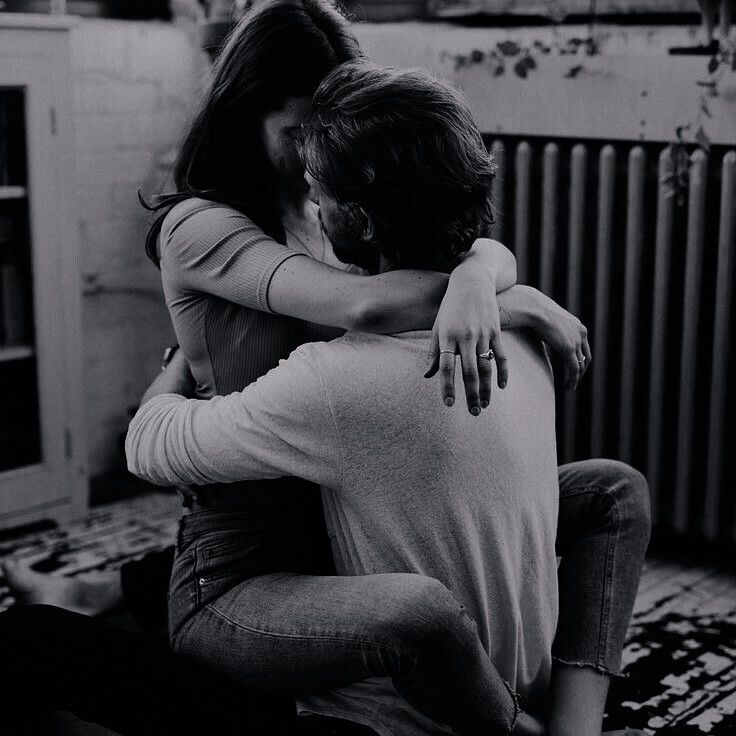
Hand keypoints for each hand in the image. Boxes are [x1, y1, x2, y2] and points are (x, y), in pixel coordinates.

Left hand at [424, 263, 508, 414]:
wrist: (471, 282)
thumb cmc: (450, 307)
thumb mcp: (437, 327)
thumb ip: (434, 353)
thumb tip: (427, 376)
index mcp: (447, 337)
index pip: (446, 367)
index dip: (447, 387)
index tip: (449, 404)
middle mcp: (465, 337)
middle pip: (469, 372)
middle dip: (471, 395)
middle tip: (473, 413)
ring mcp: (483, 334)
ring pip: (486, 367)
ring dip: (486, 389)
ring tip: (484, 405)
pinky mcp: (496, 331)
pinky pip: (501, 356)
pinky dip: (503, 373)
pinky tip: (501, 387)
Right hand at [528, 288, 590, 389]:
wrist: (536, 311)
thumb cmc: (538, 315)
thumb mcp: (552, 324)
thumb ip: (556, 334)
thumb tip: (551, 342)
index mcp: (579, 327)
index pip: (584, 349)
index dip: (581, 361)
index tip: (574, 370)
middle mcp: (581, 334)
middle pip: (586, 358)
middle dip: (580, 372)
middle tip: (573, 381)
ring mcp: (576, 341)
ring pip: (580, 366)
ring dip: (576, 378)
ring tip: (570, 387)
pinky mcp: (568, 348)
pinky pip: (573, 368)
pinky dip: (572, 379)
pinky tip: (567, 386)